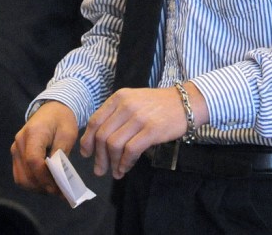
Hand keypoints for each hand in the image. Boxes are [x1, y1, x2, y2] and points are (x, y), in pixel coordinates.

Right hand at [11, 101, 78, 193]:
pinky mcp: (16, 154)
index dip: (45, 177)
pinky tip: (46, 183)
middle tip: (61, 192)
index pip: (34, 160)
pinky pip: (20, 175)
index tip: (59, 187)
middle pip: (26, 173)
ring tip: (54, 189)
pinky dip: (32, 183)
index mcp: (33, 133)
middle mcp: (20, 142)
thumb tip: (58, 176)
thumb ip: (61, 154)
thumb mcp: (67, 134)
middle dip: (43, 186)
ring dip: (37, 187)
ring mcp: (15, 149)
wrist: (51, 109)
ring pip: (21, 178)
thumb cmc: (62, 120)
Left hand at [80, 85, 205, 178]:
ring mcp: (138, 117)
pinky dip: (125, 163)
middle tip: (99, 170)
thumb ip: (116, 115)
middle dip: (99, 157)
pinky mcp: (152, 130)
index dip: (88, 140)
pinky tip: (125, 168)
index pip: (95, 121)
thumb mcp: (133, 101)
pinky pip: (131, 150)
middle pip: (103, 135)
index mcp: (118, 98)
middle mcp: (125, 106)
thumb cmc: (158, 105)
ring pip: (114, 144)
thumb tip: (98, 140)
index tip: (86, 154)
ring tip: (115, 172)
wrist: (185, 103)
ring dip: (112, 162)